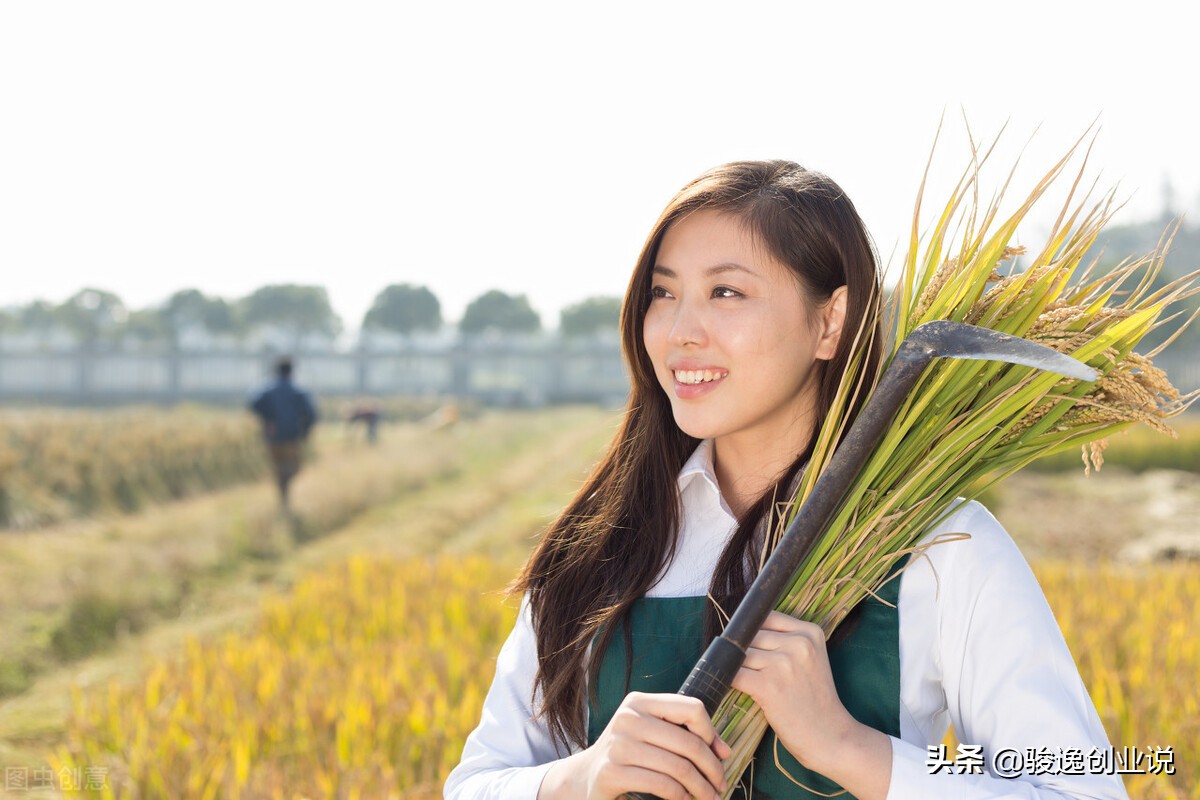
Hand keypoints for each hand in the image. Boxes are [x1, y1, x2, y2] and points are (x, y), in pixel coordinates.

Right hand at [538, 691, 731, 799]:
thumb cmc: (629, 755)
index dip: (711, 733)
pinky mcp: (612, 773)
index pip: (691, 708)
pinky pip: (662, 785)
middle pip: (689, 742)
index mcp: (639, 702)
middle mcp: (627, 718)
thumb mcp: (653, 735)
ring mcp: (618, 745)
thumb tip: (724, 751)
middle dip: (712, 768)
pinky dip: (681, 797)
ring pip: (679, 767)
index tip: (719, 755)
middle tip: (721, 786)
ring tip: (709, 797)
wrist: (586, 777)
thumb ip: (685, 735)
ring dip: (701, 788)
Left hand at [729, 611, 858, 773]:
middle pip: (750, 636)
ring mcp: (783, 664)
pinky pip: (734, 674)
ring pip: (740, 655)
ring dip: (737, 668)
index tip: (756, 650)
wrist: (830, 736)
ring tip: (752, 684)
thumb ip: (785, 639)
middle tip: (755, 672)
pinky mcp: (768, 685)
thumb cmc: (814, 699)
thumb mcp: (810, 658)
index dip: (754, 634)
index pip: (765, 618)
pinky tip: (741, 690)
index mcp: (810, 631)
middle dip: (744, 652)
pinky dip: (730, 681)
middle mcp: (798, 643)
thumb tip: (740, 629)